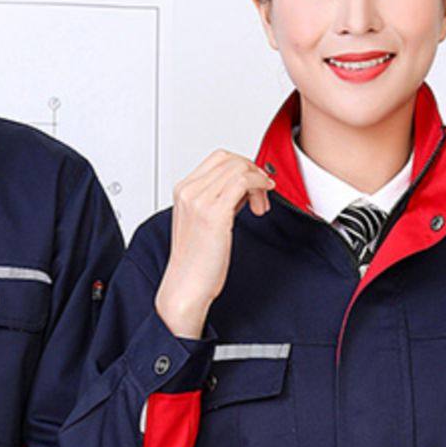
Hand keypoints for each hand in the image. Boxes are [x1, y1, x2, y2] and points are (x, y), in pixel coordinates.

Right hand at [155, 151, 276, 338]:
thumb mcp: (204, 222)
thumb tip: (244, 188)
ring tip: (260, 205)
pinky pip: (243, 182)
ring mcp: (199, 200)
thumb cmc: (196, 263)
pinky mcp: (214, 212)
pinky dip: (258, 186)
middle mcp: (189, 191)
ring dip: (258, 182)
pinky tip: (260, 203)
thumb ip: (220, 200)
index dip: (242, 167)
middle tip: (262, 193)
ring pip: (238, 168)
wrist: (186, 287)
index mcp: (183, 191)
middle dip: (252, 172)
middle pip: (230, 160)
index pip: (218, 159)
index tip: (253, 183)